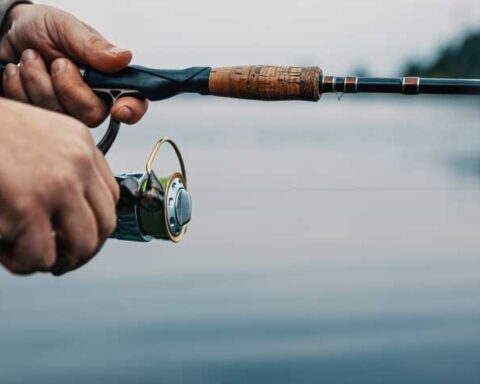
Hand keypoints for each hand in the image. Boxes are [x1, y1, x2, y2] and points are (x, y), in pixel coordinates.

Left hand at [0, 4, 147, 126]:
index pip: (133, 102)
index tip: (118, 109)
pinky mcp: (43, 117)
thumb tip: (124, 58)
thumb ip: (93, 46)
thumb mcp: (67, 28)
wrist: (5, 33)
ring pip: (61, 116)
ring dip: (38, 82)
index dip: (131, 109)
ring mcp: (67, 111)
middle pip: (92, 115)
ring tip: (30, 58)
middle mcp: (92, 98)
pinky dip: (20, 88)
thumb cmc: (41, 28)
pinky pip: (35, 115)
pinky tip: (18, 71)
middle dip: (67, 87)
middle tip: (55, 62)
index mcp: (107, 78)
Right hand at [0, 99, 118, 275]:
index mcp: (81, 143)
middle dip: (83, 250)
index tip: (75, 234)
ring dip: (60, 261)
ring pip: (82, 246)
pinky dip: (24, 263)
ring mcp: (57, 185)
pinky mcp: (26, 206)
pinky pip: (41, 256)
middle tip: (60, 259)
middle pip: (105, 225)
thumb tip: (73, 209)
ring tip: (32, 257)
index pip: (111, 197)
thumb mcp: (39, 133)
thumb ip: (62, 163)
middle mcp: (78, 164)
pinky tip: (6, 251)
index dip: (95, 223)